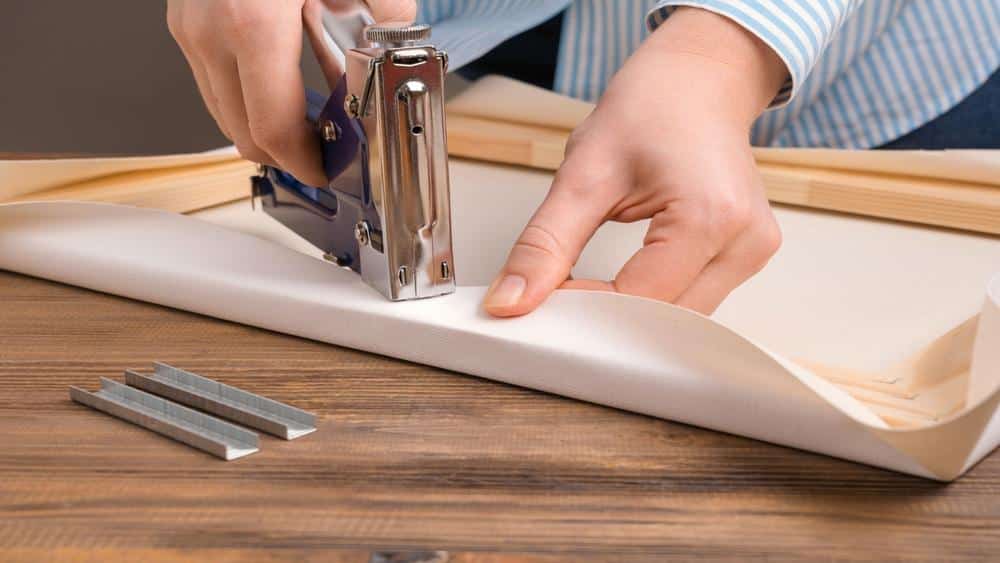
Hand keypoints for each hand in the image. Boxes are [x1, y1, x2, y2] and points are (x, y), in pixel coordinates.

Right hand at [167, 0, 414, 185]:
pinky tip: (286, 79)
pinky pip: (214, 77)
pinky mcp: (184, 18)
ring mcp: (189, 26)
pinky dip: (249, 92)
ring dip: (266, 123)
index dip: (304, 162)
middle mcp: (210, 32)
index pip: (272, 129)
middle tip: (325, 151)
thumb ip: (387, 11)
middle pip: (241, 131)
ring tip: (312, 114)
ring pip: (223, 109)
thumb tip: (399, 45)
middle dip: (286, 152)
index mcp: (253, 24)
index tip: (326, 169)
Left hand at [483, 8, 787, 316]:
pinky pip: (693, 301)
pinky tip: (621, 286)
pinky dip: (651, 300)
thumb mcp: (583, 174)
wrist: (697, 79)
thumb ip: (545, 244)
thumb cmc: (652, 107)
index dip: (584, 309)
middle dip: (606, 320)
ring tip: (587, 288)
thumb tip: (511, 301)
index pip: (638, 301)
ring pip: (679, 320)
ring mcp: (754, 252)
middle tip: (557, 299)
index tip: (542, 299)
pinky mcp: (748, 255)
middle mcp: (746, 241)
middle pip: (664, 323)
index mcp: (711, 217)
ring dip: (629, 315)